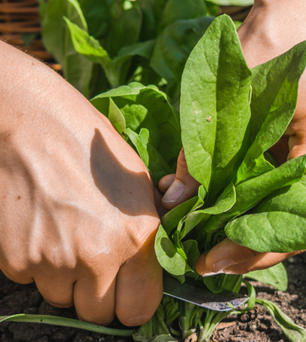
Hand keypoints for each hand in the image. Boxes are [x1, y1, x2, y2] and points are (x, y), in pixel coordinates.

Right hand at [0, 42, 162, 325]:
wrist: (29, 122)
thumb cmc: (89, 143)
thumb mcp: (137, 178)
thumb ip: (151, 223)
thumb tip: (158, 250)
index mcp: (136, 236)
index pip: (141, 308)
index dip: (135, 299)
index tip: (130, 286)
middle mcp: (97, 257)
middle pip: (99, 314)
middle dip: (100, 293)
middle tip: (98, 260)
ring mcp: (52, 262)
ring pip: (63, 299)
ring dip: (68, 279)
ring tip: (67, 232)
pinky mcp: (15, 261)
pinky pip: (34, 279)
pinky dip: (39, 263)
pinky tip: (43, 225)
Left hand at [160, 0, 305, 276]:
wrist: (297, 7)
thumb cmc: (274, 37)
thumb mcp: (235, 88)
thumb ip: (206, 144)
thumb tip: (176, 199)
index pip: (297, 218)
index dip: (254, 247)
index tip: (210, 259)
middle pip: (296, 221)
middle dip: (248, 243)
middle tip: (201, 255)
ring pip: (290, 207)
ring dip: (248, 222)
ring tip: (204, 235)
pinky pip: (285, 186)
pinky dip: (252, 199)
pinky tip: (218, 202)